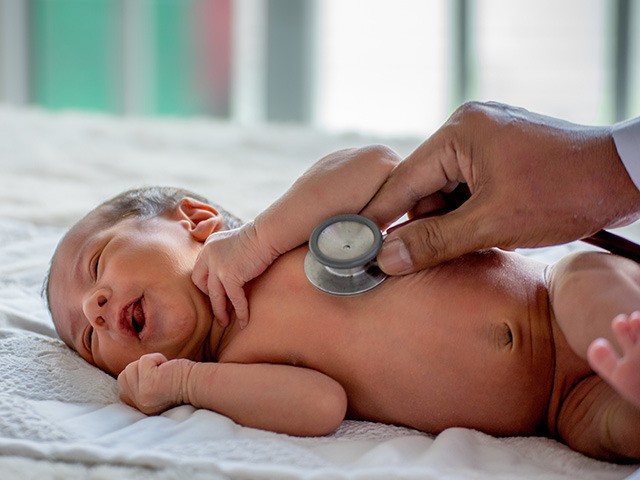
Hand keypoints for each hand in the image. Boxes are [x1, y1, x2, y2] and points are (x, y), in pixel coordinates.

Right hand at [118, 353, 192, 414]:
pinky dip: (157, 358)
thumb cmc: (180, 381)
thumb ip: (139, 385)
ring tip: (164, 372)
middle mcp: (139, 406)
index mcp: (140, 409)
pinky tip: (167, 368)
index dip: (137, 378)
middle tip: (161, 375)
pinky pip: (144, 360)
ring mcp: (142, 396)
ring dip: (150, 363)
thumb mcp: (154, 387)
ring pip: (131, 368)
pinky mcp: (148, 385)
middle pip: (124, 376)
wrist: (198, 384)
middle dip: (142, 370)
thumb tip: (127, 371)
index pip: (123, 389)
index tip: (156, 379)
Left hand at [191, 222, 274, 327]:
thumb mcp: (235, 243)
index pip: (199, 269)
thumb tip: (232, 272)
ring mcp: (218, 266)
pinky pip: (233, 299)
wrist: (267, 234)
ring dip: (220, 311)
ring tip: (224, 322)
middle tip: (218, 307)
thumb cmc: (259, 237)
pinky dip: (240, 311)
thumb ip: (228, 255)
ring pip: (215, 296)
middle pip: (200, 282)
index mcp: (209, 246)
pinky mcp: (230, 275)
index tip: (215, 293)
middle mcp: (209, 255)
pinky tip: (244, 321)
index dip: (205, 283)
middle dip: (208, 297)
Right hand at [362, 101, 639, 273]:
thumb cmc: (563, 192)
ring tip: (476, 241)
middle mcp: (467, 128)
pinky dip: (469, 214)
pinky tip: (484, 231)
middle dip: (428, 224)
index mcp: (459, 132)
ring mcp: (486, 138)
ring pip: (447, 191)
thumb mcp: (493, 222)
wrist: (625, 176)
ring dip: (452, 222)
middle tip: (431, 257)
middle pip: (424, 188)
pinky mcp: (501, 152)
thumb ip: (435, 241)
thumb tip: (385, 259)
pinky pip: (468, 188)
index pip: (404, 181)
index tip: (357, 245)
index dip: (379, 216)